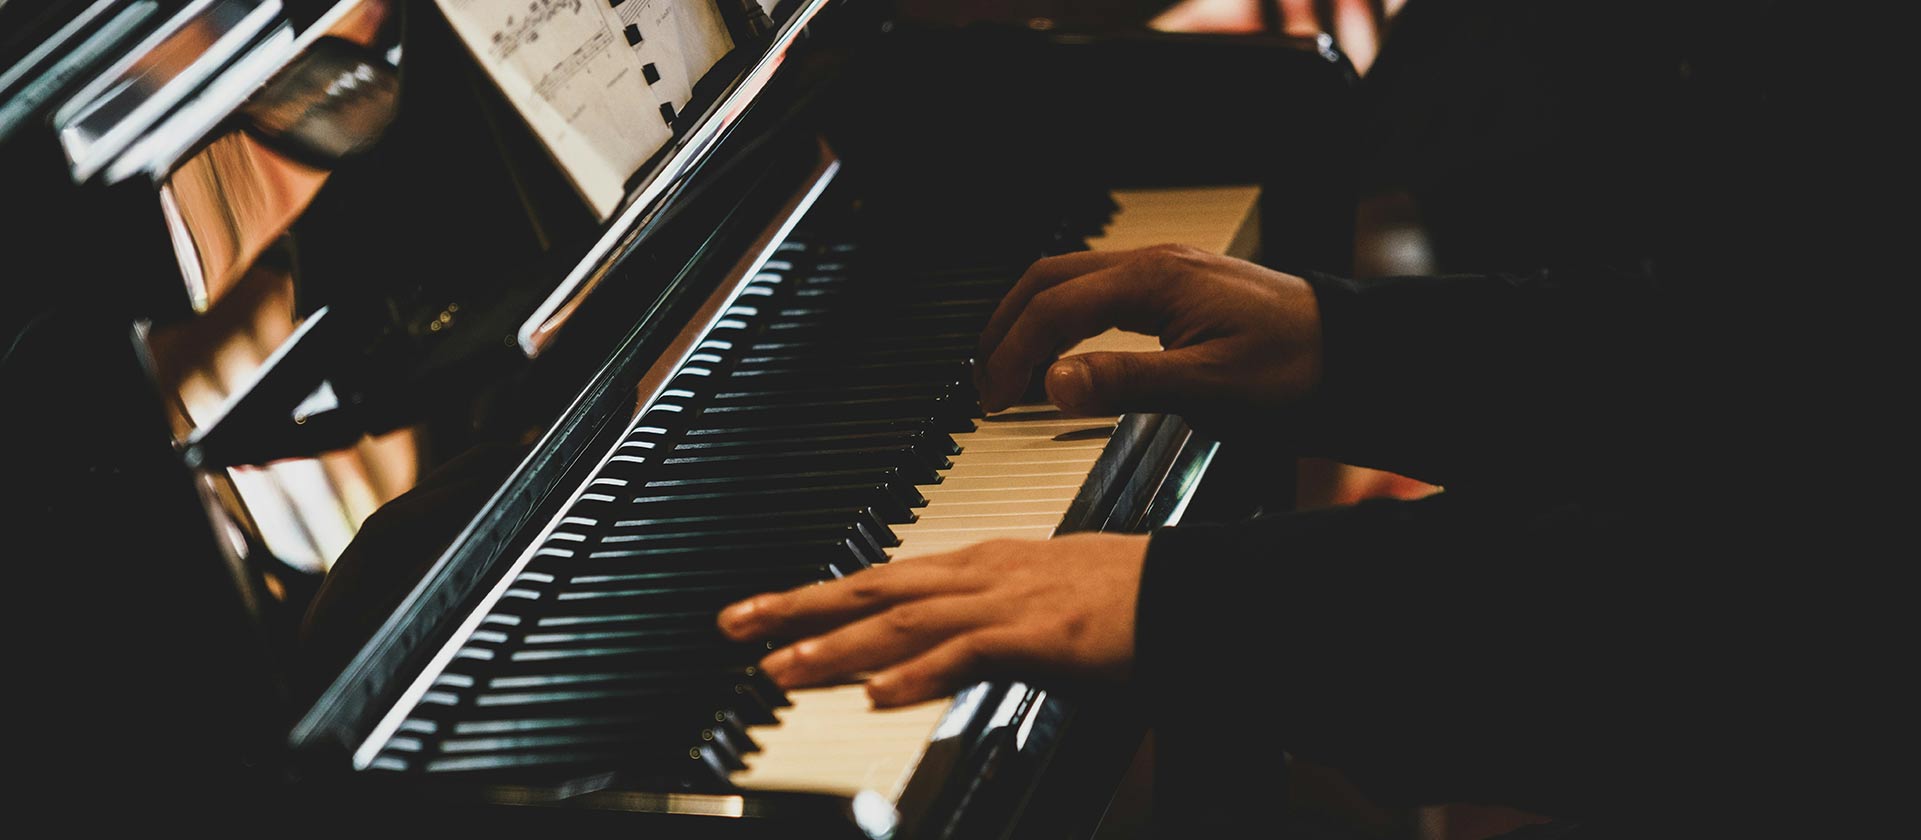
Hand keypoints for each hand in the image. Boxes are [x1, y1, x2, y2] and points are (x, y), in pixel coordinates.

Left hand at [716, 534, 1148, 707]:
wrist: (1192, 591)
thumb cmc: (1128, 601)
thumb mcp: (1036, 610)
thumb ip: (979, 631)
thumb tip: (928, 661)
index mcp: (979, 565)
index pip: (880, 578)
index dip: (816, 595)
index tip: (764, 612)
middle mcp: (981, 574)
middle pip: (871, 589)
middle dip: (797, 608)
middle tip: (734, 625)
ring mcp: (1008, 600)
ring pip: (903, 621)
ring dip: (837, 647)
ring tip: (782, 669)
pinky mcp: (1039, 633)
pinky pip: (966, 653)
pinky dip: (917, 674)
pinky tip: (878, 695)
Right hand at [974, 245, 1323, 432]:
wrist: (1355, 356)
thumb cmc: (1296, 369)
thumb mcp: (1209, 386)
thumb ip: (1126, 382)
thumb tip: (1052, 383)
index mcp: (1153, 281)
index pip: (1054, 309)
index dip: (1013, 355)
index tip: (992, 401)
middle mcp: (1152, 266)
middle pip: (1047, 281)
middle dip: (1004, 330)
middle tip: (983, 385)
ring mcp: (1163, 273)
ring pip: (1068, 282)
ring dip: (1029, 323)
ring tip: (1008, 373)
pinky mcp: (1175, 290)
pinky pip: (1097, 292)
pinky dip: (1062, 322)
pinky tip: (1060, 355)